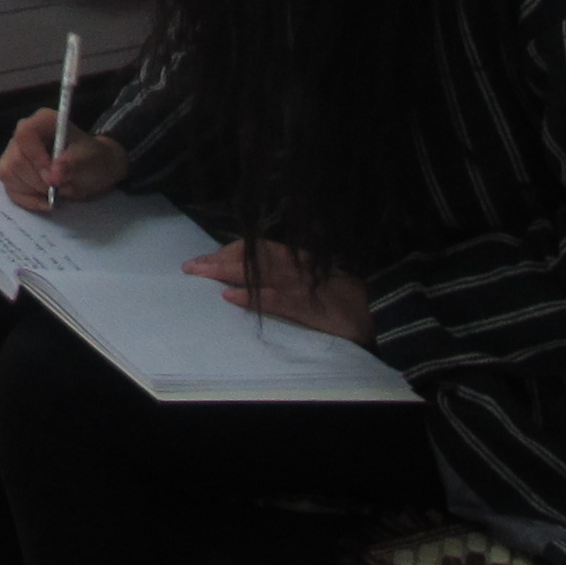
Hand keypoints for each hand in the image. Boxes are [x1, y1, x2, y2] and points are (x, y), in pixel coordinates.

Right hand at [0, 109, 127, 209]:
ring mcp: (13, 153)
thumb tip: (54, 175)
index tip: (53, 178)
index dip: (36, 158)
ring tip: (55, 191)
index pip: (25, 135)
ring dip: (34, 191)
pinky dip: (29, 201)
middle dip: (38, 181)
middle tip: (60, 187)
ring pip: (9, 175)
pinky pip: (10, 189)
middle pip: (16, 160)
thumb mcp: (90, 160)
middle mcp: (23, 134)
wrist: (91, 170)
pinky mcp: (11, 172)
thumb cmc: (91, 158)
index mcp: (42, 121)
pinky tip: (46, 201)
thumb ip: (72, 164)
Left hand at [184, 240, 375, 343]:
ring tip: (199, 274)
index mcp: (298, 258)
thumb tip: (270, 262)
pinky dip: (250, 296)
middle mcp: (295, 266)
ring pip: (256, 272)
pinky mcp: (306, 306)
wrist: (375, 315)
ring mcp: (300, 284)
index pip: (257, 249)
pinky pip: (273, 299)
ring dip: (225, 271)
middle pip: (250, 257)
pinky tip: (230, 297)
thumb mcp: (321, 275)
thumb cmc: (346, 296)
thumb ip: (296, 266)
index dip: (229, 251)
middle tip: (190, 266)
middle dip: (218, 260)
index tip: (206, 257)